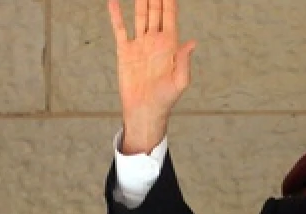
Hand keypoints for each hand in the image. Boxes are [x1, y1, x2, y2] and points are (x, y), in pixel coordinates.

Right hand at [108, 0, 195, 153]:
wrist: (144, 111)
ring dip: (140, 1)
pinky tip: (113, 2)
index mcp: (170, 44)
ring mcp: (139, 44)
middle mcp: (155, 40)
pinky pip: (120, 29)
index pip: (170, 15)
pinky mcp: (125, 51)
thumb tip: (191, 42)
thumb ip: (184, 62)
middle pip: (155, 11)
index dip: (169, 0)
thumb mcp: (179, 82)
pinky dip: (116, 15)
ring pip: (139, 16)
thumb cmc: (165, 99)